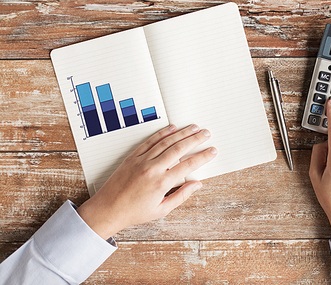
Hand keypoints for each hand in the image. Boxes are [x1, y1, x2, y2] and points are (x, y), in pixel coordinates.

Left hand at [77, 124, 216, 239]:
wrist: (108, 209)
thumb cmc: (135, 212)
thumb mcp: (161, 210)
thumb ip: (181, 196)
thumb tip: (197, 184)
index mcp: (161, 183)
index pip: (188, 165)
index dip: (202, 156)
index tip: (212, 151)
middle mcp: (152, 169)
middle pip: (179, 149)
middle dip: (195, 139)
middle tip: (206, 134)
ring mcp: (141, 161)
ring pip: (166, 142)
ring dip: (182, 133)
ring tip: (194, 128)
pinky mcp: (132, 157)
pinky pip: (150, 141)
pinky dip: (162, 133)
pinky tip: (172, 128)